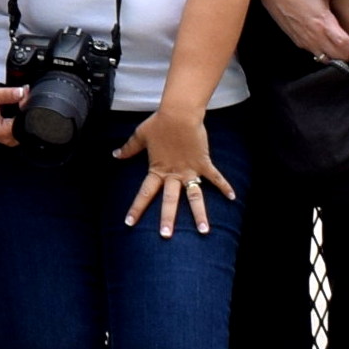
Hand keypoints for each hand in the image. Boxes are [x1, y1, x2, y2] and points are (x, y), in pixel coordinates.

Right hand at [0, 80, 26, 145]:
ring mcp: (0, 134)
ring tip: (22, 105)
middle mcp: (1, 136)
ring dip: (22, 119)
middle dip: (27, 118)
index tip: (28, 100)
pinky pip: (13, 128)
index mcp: (0, 131)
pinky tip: (17, 109)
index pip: (24, 127)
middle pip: (24, 133)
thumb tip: (22, 92)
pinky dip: (17, 119)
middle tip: (26, 103)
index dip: (28, 113)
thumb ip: (6, 94)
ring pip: (19, 132)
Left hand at [118, 107, 236, 237]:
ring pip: (194, 196)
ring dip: (199, 213)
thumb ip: (129, 148)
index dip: (137, 208)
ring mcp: (189, 170)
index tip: (129, 223)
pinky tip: (233, 197)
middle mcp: (173, 174)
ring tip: (204, 230)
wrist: (179, 113)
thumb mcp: (140, 136)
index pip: (145, 193)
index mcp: (157, 169)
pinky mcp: (203, 163)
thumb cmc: (159, 123)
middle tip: (166, 236)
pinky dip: (224, 186)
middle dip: (168, 219)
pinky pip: (215, 177)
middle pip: (170, 200)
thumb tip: (115, 154)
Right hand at [257, 0, 348, 64]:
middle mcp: (315, 37)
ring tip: (346, 51)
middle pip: (339, 56)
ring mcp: (305, 42)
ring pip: (327, 59)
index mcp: (324, 24)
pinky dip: (326, 54)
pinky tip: (328, 47)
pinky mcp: (297, 41)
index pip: (346, 45)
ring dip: (339, 58)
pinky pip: (315, 54)